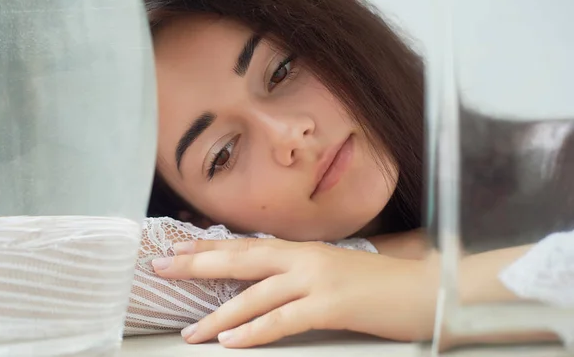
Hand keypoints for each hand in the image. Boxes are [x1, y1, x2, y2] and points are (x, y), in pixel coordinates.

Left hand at [151, 238, 435, 347]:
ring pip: (256, 294)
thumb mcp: (330, 272)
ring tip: (190, 332)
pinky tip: (231, 341)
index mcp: (302, 249)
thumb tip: (262, 283)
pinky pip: (283, 320)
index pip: (246, 245)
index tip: (177, 249)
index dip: (209, 247)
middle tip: (161, 267)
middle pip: (241, 258)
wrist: (424, 290)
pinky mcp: (332, 305)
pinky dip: (254, 331)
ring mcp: (318, 280)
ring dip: (218, 314)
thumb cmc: (376, 285)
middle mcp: (305, 258)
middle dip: (198, 264)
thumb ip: (297, 274)